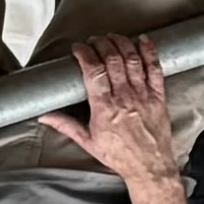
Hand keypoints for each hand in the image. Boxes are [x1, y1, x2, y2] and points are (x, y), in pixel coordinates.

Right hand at [40, 30, 181, 192]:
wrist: (149, 167)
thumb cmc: (119, 155)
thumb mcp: (88, 142)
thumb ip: (66, 125)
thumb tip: (44, 116)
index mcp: (104, 109)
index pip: (93, 71)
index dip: (85, 54)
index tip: (79, 48)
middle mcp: (124, 98)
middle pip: (113, 60)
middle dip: (102, 44)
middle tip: (94, 40)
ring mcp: (143, 96)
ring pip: (132, 60)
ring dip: (122, 43)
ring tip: (112, 37)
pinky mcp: (158, 96)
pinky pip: (155, 69)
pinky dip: (149, 52)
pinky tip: (143, 40)